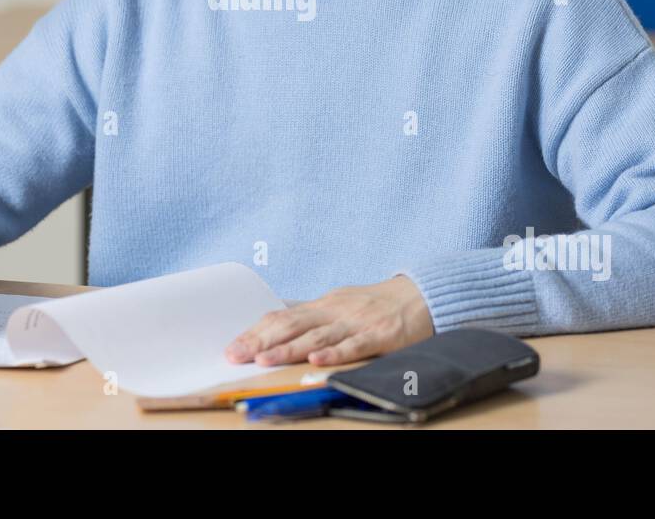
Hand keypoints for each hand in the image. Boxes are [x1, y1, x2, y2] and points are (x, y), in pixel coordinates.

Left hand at [225, 275, 434, 366]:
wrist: (422, 294)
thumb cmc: (376, 304)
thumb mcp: (340, 303)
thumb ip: (311, 315)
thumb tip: (276, 321)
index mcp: (323, 305)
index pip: (281, 316)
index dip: (255, 332)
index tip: (232, 347)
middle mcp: (335, 311)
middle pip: (292, 325)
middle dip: (261, 341)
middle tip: (236, 355)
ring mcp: (357, 321)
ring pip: (318, 336)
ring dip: (289, 349)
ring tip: (265, 359)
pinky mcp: (381, 334)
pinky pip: (355, 345)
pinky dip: (335, 352)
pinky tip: (318, 359)